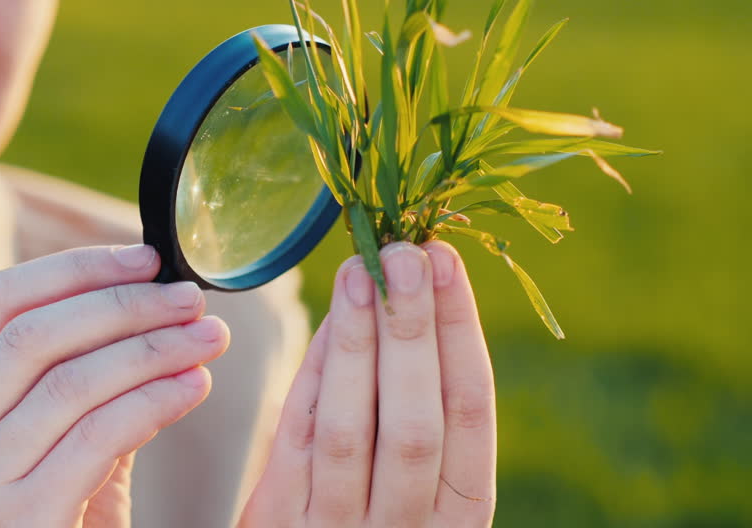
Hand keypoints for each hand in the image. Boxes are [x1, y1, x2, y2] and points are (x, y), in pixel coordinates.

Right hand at [0, 245, 229, 526]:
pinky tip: (196, 386)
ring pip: (70, 382)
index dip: (75, 268)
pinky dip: (155, 401)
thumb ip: (80, 374)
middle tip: (192, 300)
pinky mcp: (16, 520)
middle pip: (34, 335)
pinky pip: (98, 436)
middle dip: (125, 306)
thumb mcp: (56, 437)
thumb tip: (152, 292)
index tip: (146, 258)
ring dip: (153, 350)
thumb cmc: (63, 516)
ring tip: (210, 340)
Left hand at [239, 241, 495, 526]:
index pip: (470, 413)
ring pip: (353, 430)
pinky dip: (314, 377)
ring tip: (359, 271)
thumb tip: (406, 302)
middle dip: (414, 330)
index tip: (449, 262)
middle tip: (407, 252)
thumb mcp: (415, 491)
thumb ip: (415, 415)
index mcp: (459, 517)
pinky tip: (326, 322)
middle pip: (418, 419)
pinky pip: (298, 441)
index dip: (461, 333)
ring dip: (359, 344)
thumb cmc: (373, 527)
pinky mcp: (280, 525)